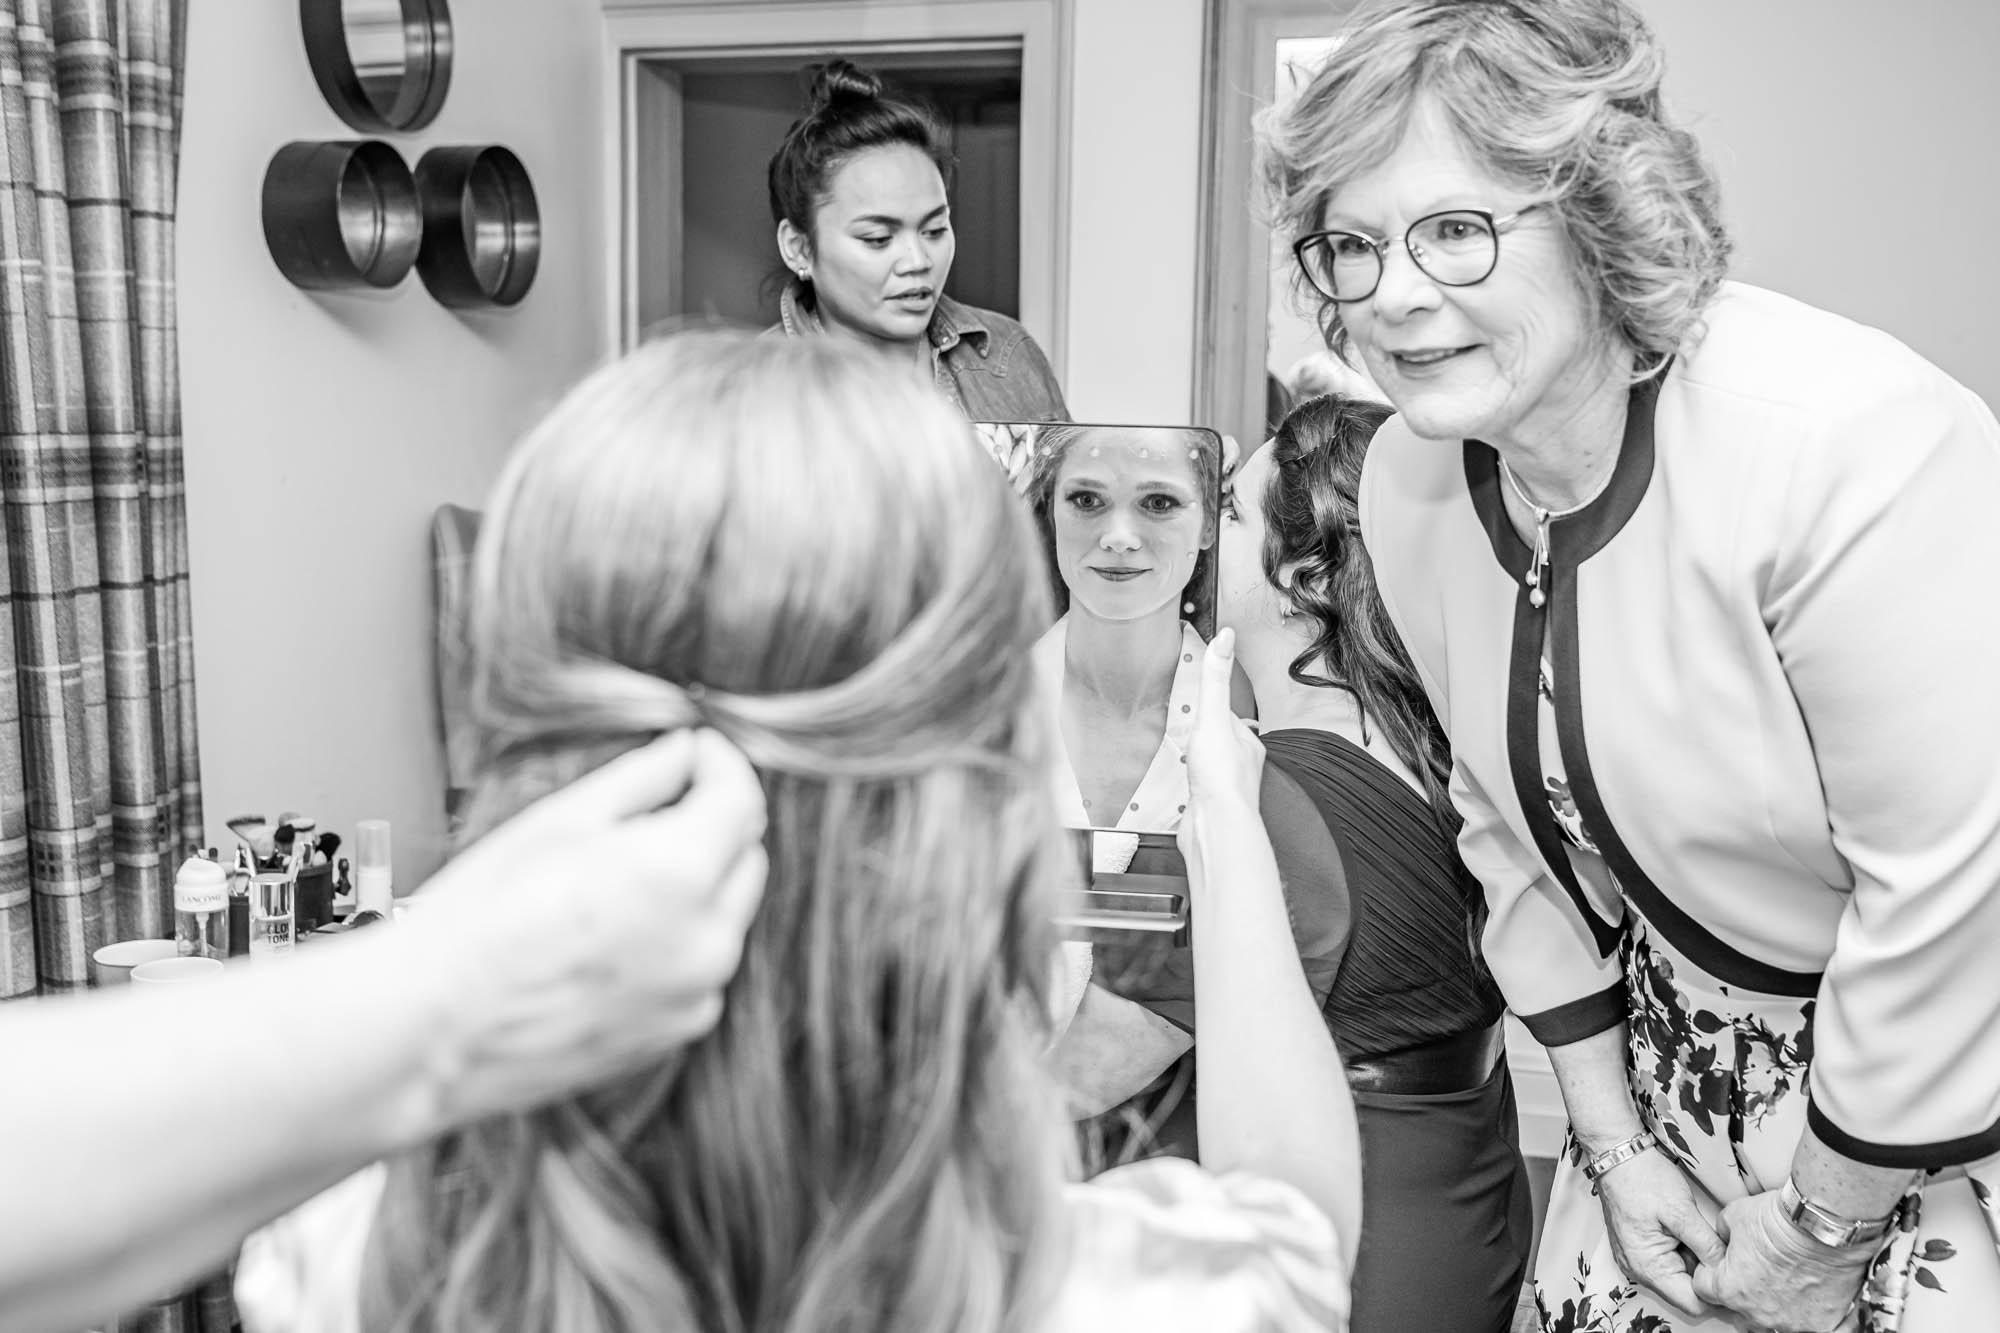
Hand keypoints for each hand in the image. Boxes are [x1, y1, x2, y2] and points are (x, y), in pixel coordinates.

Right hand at [408, 729, 767, 1120]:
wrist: (429, 1031)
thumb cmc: (478, 922)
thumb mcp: (558, 821)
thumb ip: (641, 778)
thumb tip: (686, 751)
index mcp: (681, 872)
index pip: (742, 800)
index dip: (722, 764)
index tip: (699, 751)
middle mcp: (707, 939)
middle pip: (745, 858)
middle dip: (711, 825)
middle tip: (651, 811)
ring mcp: (696, 994)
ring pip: (725, 916)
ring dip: (695, 888)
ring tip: (610, 886)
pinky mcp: (677, 1033)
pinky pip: (699, 969)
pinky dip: (676, 944)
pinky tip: (608, 940)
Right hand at [1179, 628, 1264, 869]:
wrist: (1215, 828)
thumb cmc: (1219, 777)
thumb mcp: (1213, 717)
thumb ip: (1215, 679)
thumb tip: (1226, 638)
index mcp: (1247, 742)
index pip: (1229, 717)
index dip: (1212, 709)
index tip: (1199, 703)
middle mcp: (1242, 766)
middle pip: (1220, 742)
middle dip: (1204, 738)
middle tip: (1187, 732)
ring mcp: (1226, 789)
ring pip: (1212, 768)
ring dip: (1198, 763)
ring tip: (1183, 758)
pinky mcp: (1209, 809)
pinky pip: (1200, 791)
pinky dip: (1191, 787)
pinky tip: (1183, 788)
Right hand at [1593, 1145, 1726, 1318]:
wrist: (1618, 1154)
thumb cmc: (1642, 1178)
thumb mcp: (1682, 1211)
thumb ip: (1707, 1246)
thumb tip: (1728, 1270)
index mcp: (1647, 1266)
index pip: (1692, 1303)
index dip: (1717, 1293)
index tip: (1734, 1275)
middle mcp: (1638, 1269)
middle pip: (1685, 1292)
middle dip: (1707, 1276)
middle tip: (1723, 1252)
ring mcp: (1637, 1259)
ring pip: (1679, 1278)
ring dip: (1696, 1263)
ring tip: (1705, 1237)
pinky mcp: (1640, 1248)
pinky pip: (1669, 1263)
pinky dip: (1685, 1253)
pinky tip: (1691, 1234)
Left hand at [1691, 1189, 1869, 1332]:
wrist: (1821, 1223)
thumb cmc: (1780, 1220)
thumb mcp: (1732, 1215)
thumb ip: (1722, 1233)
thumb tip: (1725, 1237)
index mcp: (1729, 1289)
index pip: (1703, 1288)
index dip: (1710, 1270)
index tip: (1720, 1261)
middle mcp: (1757, 1313)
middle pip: (1738, 1312)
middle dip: (1741, 1293)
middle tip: (1754, 1271)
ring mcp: (1791, 1322)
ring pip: (1774, 1324)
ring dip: (1774, 1307)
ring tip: (1785, 1284)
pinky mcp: (1822, 1323)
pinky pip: (1815, 1331)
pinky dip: (1812, 1321)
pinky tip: (1813, 1307)